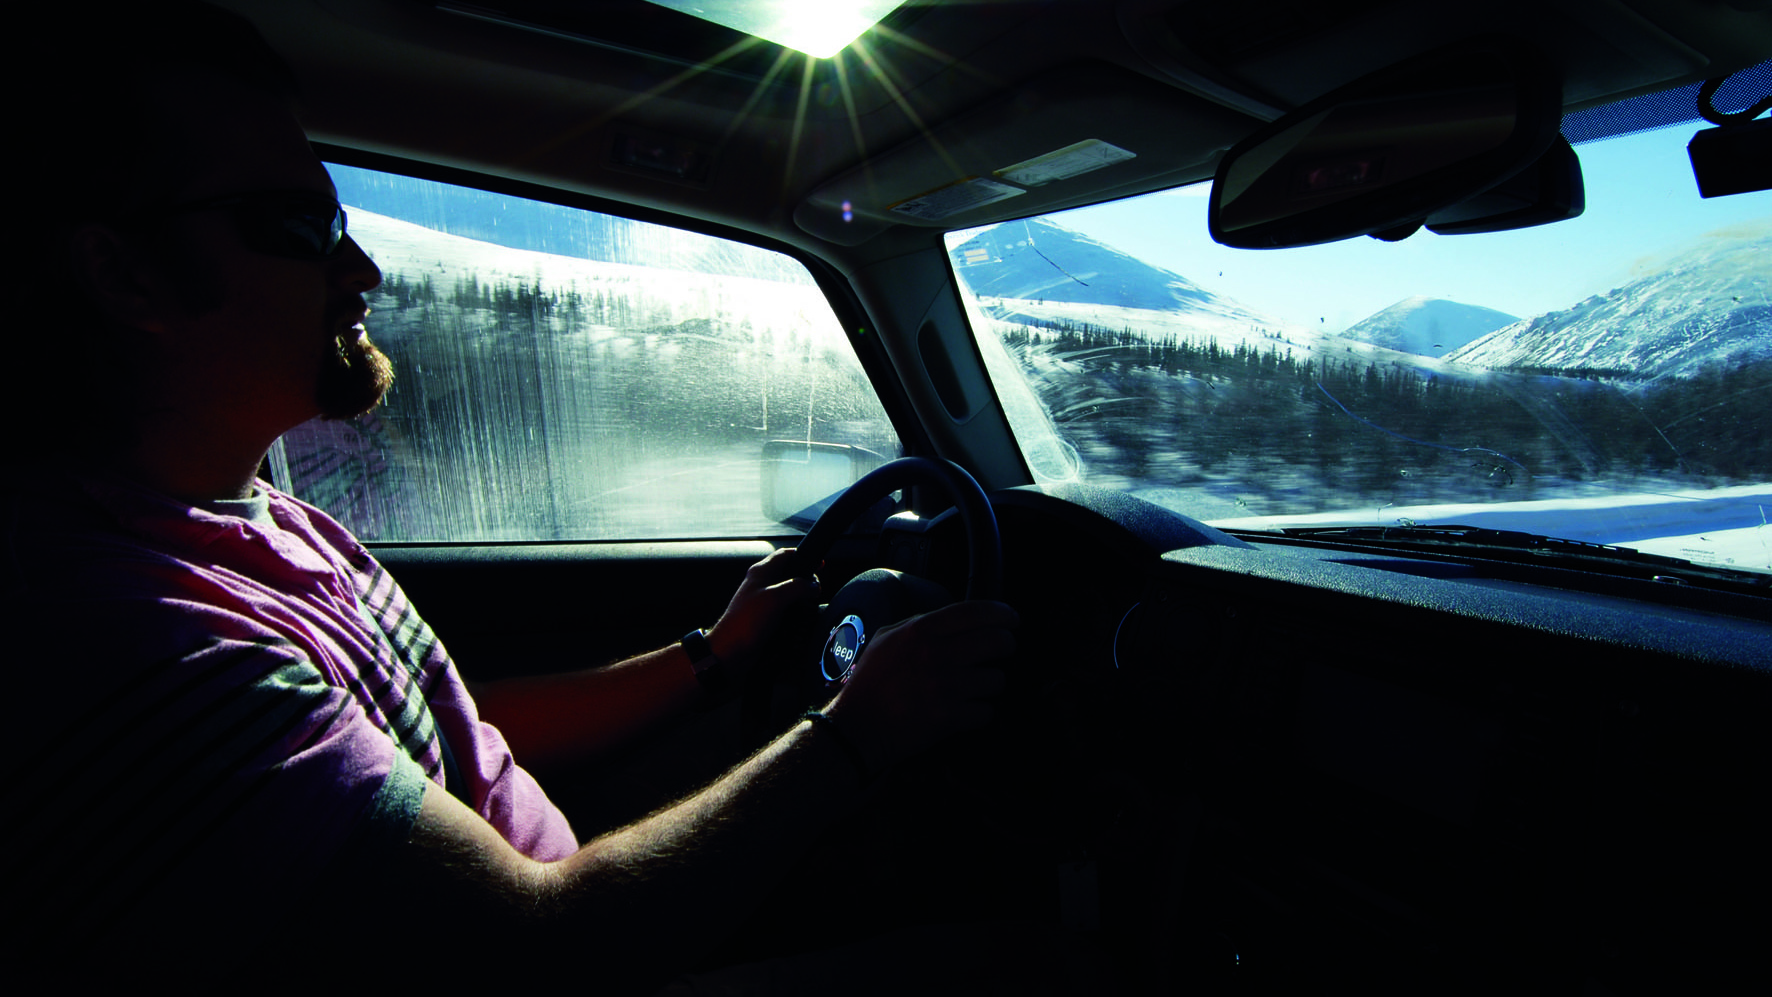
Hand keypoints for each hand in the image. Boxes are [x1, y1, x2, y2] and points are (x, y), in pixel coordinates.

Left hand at [704, 548, 818, 667]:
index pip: (785, 555)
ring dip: (802, 599)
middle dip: (805, 581)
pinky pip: (787, 611)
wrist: (731, 650)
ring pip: (790, 594)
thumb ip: (797, 587)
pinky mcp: (767, 618)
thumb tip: (813, 586)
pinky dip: (796, 614)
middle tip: (815, 590)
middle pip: (790, 575)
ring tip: (809, 605)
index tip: (818, 563)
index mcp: (761, 572)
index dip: (803, 555)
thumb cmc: (744, 622)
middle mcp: (762, 585)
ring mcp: (764, 602)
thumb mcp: (775, 597)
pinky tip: (800, 620)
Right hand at [823, 599, 1016, 772]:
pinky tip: (967, 710)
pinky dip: (980, 713)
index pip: (975, 612)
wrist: (856, 727)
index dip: (1001, 613)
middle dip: (1006, 646)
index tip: (1011, 619)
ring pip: (996, 679)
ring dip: (991, 684)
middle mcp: (935, 655)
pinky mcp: (949, 718)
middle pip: (996, 642)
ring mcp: (944, 688)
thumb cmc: (869, 683)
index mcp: (920, 631)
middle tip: (1003, 650)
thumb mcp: (886, 638)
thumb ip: (918, 623)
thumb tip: (954, 619)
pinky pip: (986, 711)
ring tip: (976, 687)